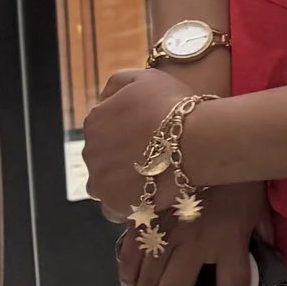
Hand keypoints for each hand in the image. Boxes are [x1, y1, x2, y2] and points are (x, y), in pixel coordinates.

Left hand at [82, 67, 192, 220]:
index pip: (103, 128)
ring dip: (122, 180)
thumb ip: (117, 83)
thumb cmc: (174, 106)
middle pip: (103, 156)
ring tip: (152, 176)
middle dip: (123, 155)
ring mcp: (100, 180)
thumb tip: (104, 98)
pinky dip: (128, 203)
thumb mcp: (145, 77)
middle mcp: (90, 150)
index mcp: (95, 120)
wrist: (195, 139)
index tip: (148, 132)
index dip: (126, 130)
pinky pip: (115, 208)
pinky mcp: (115, 204)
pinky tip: (148, 194)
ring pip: (105, 183)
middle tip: (153, 154)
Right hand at [117, 180, 267, 285]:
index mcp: (228, 242)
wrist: (208, 135)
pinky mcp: (144, 217)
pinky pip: (129, 252)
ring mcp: (166, 230)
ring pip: (147, 278)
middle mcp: (194, 243)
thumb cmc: (239, 170)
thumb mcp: (259, 204)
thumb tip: (268, 250)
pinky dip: (127, 271)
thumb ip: (261, 233)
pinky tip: (129, 281)